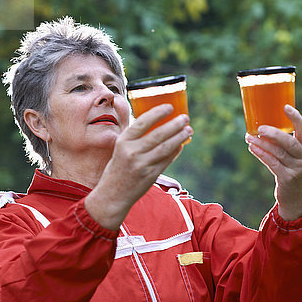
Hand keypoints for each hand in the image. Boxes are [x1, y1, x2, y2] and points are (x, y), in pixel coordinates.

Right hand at [85, 104, 192, 229]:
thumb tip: (155, 121)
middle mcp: (132, 152)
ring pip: (165, 148)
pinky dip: (175, 151)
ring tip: (188, 130)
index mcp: (123, 142)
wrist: (113, 195)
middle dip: (174, 124)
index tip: (170, 107)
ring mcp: (142, 165)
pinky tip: (181, 144)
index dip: (157, 113)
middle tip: (185, 118)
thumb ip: (134, 137)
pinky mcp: (151, 176)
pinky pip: (166, 160)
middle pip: (158, 135)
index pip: (142, 122)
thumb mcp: (120, 148)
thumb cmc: (117, 168)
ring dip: (179, 137)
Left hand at [245, 105, 301, 220]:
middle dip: (274, 133)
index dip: (295, 117)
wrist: (295, 195)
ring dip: (261, 144)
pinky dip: (261, 154)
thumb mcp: (291, 155)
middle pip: (289, 142)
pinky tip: (252, 148)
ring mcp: (296, 168)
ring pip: (277, 152)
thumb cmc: (289, 168)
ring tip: (249, 137)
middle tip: (260, 128)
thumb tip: (259, 126)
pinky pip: (271, 163)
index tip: (286, 106)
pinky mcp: (287, 178)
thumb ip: (281, 143)